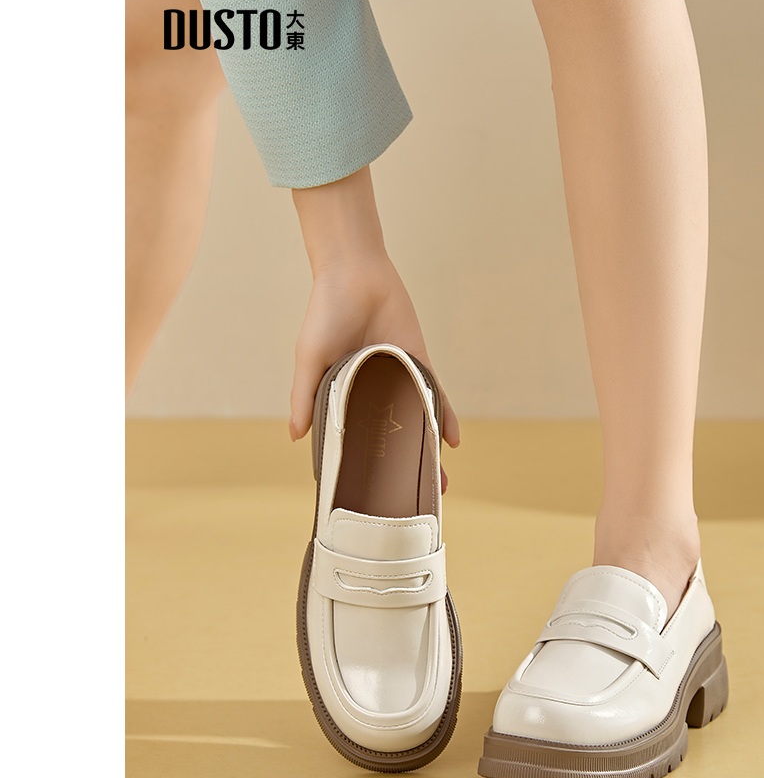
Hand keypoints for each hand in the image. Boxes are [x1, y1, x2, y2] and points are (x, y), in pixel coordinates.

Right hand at [288, 257, 459, 488]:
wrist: (356, 272)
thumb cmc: (325, 313)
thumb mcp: (310, 357)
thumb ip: (305, 396)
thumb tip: (297, 438)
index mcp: (342, 397)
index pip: (353, 442)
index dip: (360, 469)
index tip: (367, 500)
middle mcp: (372, 393)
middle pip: (390, 440)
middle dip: (400, 471)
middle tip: (411, 504)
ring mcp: (399, 380)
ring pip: (416, 424)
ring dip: (427, 452)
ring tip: (438, 485)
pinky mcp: (419, 363)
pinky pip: (436, 396)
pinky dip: (445, 417)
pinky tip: (452, 441)